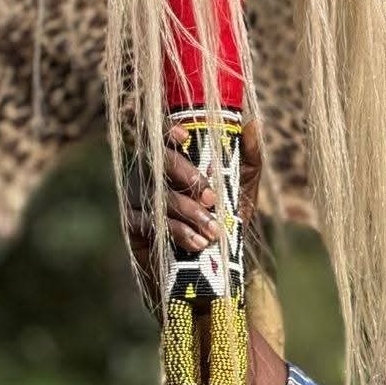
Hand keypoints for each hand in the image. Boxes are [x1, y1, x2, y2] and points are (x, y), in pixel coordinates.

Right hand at [126, 119, 263, 301]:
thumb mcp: (243, 184)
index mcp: (175, 157)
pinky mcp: (133, 223)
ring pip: (158, 195)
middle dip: (187, 178)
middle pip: (158, 162)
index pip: (163, 134)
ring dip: (189, 212)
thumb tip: (253, 123)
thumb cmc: (227, 214)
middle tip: (213, 198)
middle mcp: (152, 171)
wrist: (213, 261)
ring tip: (214, 231)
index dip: (169, 130)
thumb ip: (248, 154)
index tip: (186, 136)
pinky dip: (178, 231)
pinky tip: (198, 243)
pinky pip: (151, 222)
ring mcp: (139, 196)